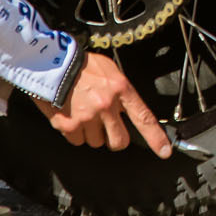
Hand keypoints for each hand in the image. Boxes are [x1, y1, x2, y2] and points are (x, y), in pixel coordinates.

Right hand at [42, 52, 172, 156]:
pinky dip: (75, 132)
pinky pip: (77, 141)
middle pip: (119, 141)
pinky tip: (72, 115)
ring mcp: (88, 117)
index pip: (143, 117)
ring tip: (84, 112)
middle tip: (106, 125)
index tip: (164, 151)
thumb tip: (127, 111)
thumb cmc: (81, 65)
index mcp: (120, 89)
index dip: (156, 138)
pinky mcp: (69, 125)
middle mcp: (106, 105)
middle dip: (114, 138)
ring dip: (92, 133)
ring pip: (97, 142)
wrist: (51, 64)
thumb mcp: (110, 71)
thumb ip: (121, 93)